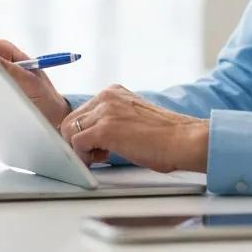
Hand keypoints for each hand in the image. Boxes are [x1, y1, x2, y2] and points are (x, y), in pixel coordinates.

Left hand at [62, 85, 208, 173]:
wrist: (182, 139)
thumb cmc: (163, 135)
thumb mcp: (132, 117)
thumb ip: (111, 119)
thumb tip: (89, 136)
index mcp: (113, 92)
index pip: (80, 112)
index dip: (83, 132)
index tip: (94, 146)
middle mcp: (107, 97)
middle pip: (70, 121)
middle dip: (78, 141)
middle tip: (98, 154)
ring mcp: (105, 111)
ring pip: (69, 131)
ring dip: (81, 149)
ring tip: (103, 156)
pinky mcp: (104, 129)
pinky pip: (76, 144)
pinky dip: (84, 157)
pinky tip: (103, 159)